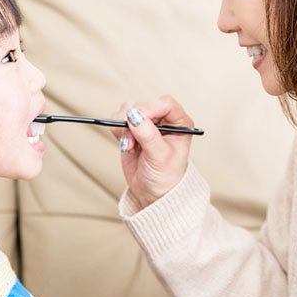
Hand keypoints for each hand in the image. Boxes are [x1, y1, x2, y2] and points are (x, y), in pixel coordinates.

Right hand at [112, 95, 193, 209]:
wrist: (154, 192)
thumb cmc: (166, 177)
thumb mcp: (160, 157)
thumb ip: (148, 135)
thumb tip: (134, 116)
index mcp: (179, 123)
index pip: (165, 103)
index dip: (150, 108)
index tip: (138, 119)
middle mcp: (163, 120)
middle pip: (143, 105)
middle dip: (133, 121)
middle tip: (132, 141)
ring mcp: (147, 123)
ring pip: (128, 109)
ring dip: (123, 126)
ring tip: (130, 145)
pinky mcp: (132, 129)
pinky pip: (118, 119)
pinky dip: (117, 130)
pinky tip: (126, 145)